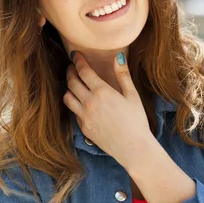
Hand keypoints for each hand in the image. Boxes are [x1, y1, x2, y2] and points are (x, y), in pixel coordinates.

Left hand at [64, 51, 152, 169]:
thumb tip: (118, 56)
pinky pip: (73, 112)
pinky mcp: (83, 128)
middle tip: (73, 67)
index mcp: (101, 92)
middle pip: (71, 82)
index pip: (83, 71)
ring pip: (67, 97)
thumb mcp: (132, 95)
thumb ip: (123, 75)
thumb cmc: (136, 121)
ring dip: (69, 88)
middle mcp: (89, 103)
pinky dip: (75, 104)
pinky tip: (82, 102)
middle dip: (70, 71)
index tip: (75, 54)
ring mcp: (84, 116)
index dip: (78, 60)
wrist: (133, 148)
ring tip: (74, 84)